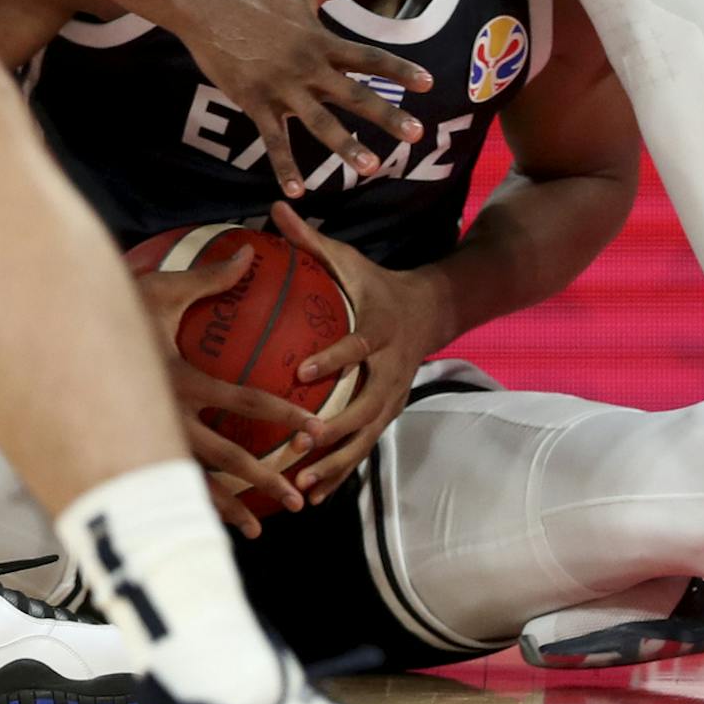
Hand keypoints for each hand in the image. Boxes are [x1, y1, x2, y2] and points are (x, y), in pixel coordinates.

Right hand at [136, 242, 322, 536]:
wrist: (57, 336)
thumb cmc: (115, 308)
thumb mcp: (164, 289)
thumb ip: (211, 276)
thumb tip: (249, 252)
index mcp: (181, 379)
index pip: (245, 400)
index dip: (283, 414)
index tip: (314, 429)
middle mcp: (168, 416)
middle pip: (227, 457)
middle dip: (265, 479)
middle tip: (297, 500)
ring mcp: (147, 439)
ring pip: (195, 482)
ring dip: (228, 507)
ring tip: (257, 530)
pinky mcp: (129, 450)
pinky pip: (163, 483)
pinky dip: (188, 504)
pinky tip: (202, 522)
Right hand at [178, 0, 430, 198]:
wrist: (208, 7)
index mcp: (322, 41)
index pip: (369, 58)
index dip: (399, 70)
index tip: (428, 84)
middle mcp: (308, 67)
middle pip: (354, 95)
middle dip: (386, 115)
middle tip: (415, 135)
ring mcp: (282, 88)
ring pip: (320, 123)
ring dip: (346, 146)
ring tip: (372, 167)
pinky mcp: (256, 104)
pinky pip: (273, 141)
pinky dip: (285, 167)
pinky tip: (297, 193)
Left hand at [273, 202, 443, 507]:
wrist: (431, 310)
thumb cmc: (375, 283)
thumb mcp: (348, 259)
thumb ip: (310, 240)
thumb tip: (273, 207)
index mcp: (379, 329)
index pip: (356, 347)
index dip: (332, 360)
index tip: (301, 372)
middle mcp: (390, 369)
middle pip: (365, 406)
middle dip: (334, 429)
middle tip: (298, 444)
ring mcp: (393, 396)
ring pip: (366, 437)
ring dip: (336, 463)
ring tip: (301, 485)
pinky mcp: (389, 414)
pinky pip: (365, 447)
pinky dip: (340, 472)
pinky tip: (310, 496)